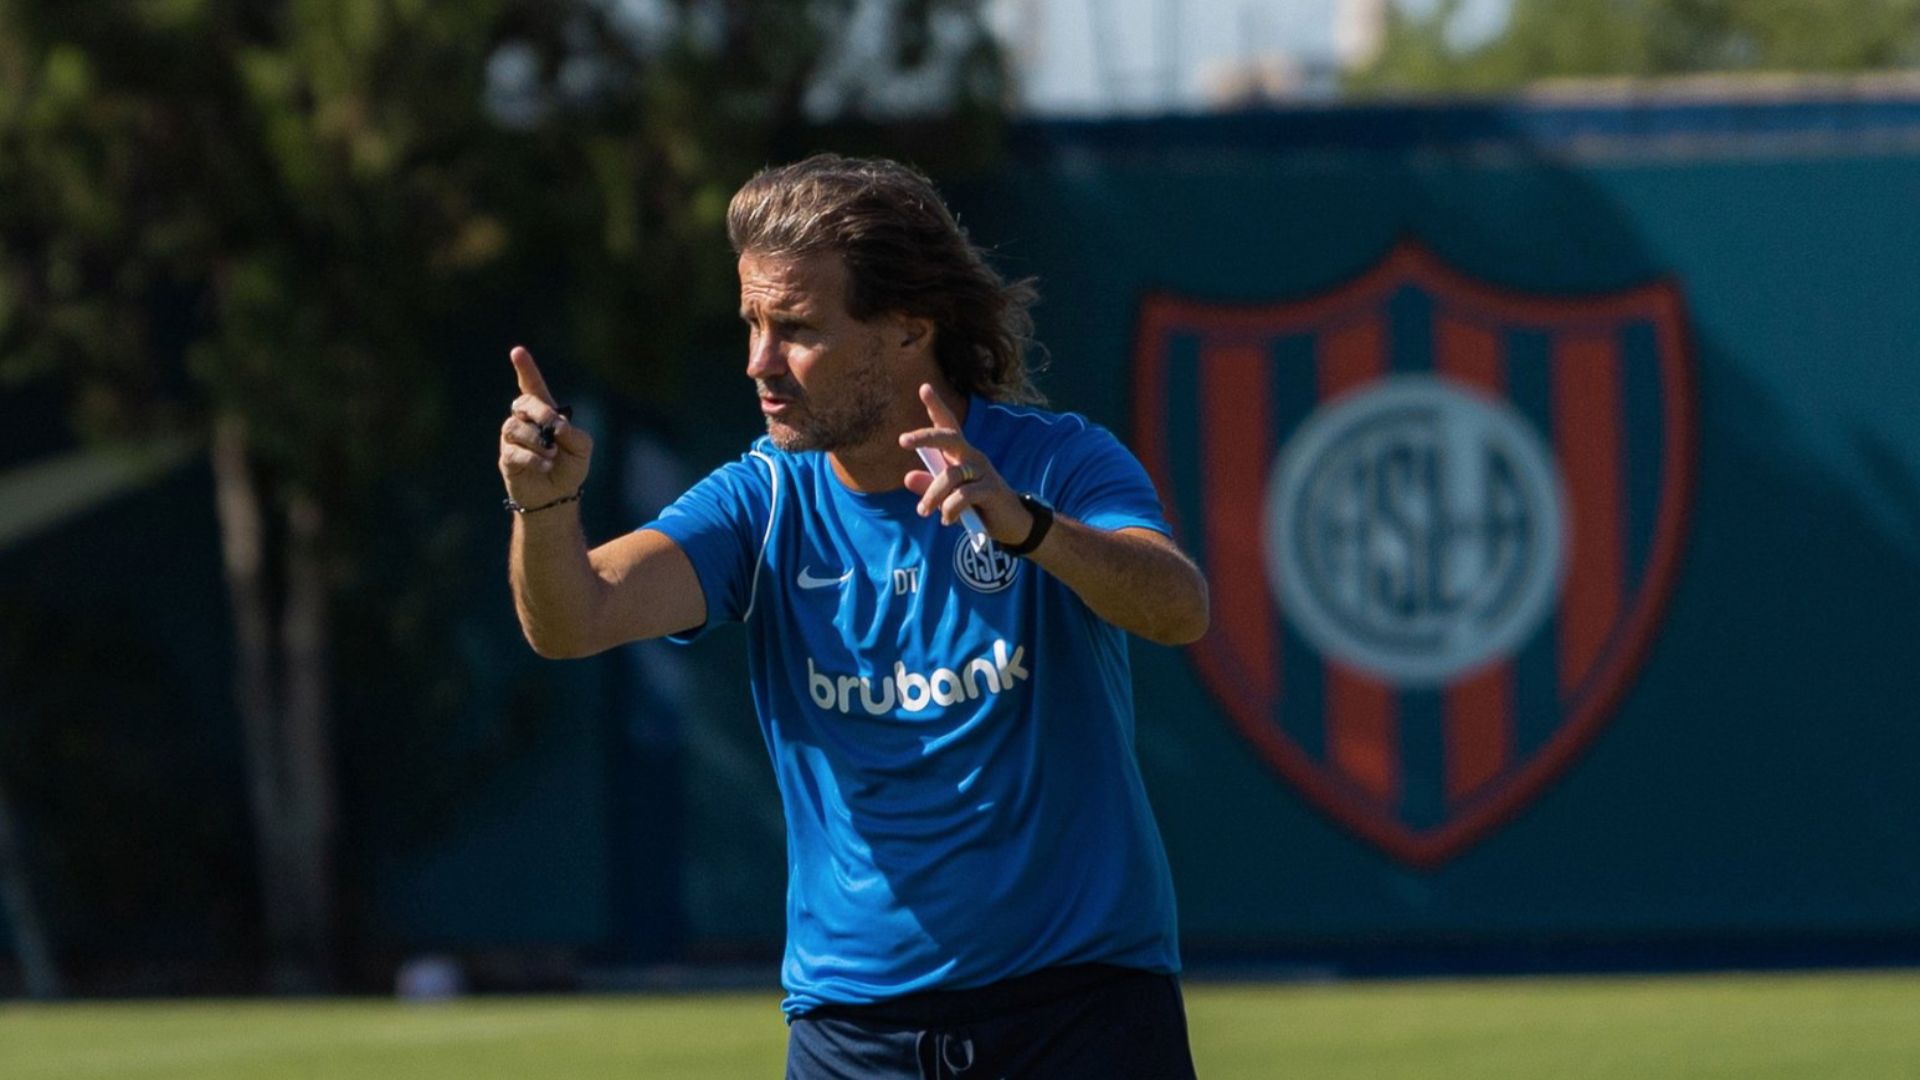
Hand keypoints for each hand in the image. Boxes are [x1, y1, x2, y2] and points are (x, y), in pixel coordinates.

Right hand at [499, 345, 592, 507]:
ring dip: (538, 441)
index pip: (532, 386)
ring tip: (552, 456)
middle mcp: (525, 421)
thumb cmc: (570, 466)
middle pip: (523, 404)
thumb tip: (555, 425)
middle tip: (555, 430)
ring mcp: (513, 439)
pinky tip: (545, 465)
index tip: (517, 352)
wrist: (558, 496)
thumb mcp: (582, 447)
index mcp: (545, 413)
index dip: (525, 369)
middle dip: (540, 413)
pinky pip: (514, 451)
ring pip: (515, 428)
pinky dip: (533, 459)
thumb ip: (572, 432)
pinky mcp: (507, 458)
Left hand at [898, 383, 1030, 545]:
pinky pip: (963, 496)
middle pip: (949, 438)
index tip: (924, 387)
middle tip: (903, 440)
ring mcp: (984, 471)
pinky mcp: (992, 489)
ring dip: (932, 496)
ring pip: (950, 475)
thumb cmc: (976, 508)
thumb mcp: (948, 497)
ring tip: (924, 512)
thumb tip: (908, 476)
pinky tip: (947, 520)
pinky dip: (950, 509)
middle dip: (925, 437)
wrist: (1009, 525)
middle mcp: (973, 456)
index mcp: (961, 455)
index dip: (936, 406)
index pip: (948, 426)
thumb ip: (929, 487)